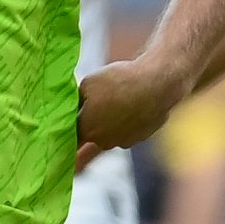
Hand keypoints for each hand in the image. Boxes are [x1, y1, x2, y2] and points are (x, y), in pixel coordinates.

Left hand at [74, 56, 186, 170]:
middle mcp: (103, 141)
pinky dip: (128, 120)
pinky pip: (128, 130)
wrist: (157, 84)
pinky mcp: (140, 137)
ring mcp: (123, 141)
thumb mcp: (88, 83)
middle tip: (97, 100)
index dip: (69, 126)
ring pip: (111, 132)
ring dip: (111, 120)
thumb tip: (72, 105)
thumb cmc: (119, 82)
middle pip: (91, 133)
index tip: (68, 120)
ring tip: (119, 98)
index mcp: (86, 130)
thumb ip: (77, 99)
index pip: (70, 135)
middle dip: (91, 120)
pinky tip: (133, 103)